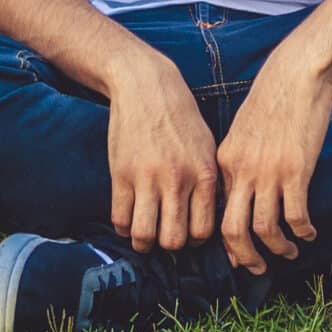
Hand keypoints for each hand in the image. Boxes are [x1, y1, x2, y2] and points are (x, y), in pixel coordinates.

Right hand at [104, 58, 220, 252]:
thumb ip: (210, 183)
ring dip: (143, 243)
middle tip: (165, 237)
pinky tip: (129, 220)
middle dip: (169, 246)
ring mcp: (146, 178)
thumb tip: (211, 218)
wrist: (145, 85)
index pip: (203, 231)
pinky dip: (123, 228)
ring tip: (144, 237)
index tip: (187, 234)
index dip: (195, 241)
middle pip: (174, 240)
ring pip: (144, 235)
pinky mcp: (121, 174)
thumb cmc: (181, 116)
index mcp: (204, 174)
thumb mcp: (208, 146)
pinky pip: (120, 218)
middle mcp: (177, 180)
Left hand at [216, 67, 331, 275]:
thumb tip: (241, 191)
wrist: (296, 75)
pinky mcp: (296, 171)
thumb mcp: (242, 131)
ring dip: (278, 248)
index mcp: (224, 162)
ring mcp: (268, 173)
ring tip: (290, 252)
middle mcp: (242, 171)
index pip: (217, 212)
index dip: (227, 239)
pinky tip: (310, 232)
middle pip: (233, 231)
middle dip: (244, 257)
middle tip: (256, 268)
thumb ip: (238, 161)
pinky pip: (295, 216)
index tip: (239, 251)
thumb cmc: (272, 99)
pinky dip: (303, 231)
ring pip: (264, 229)